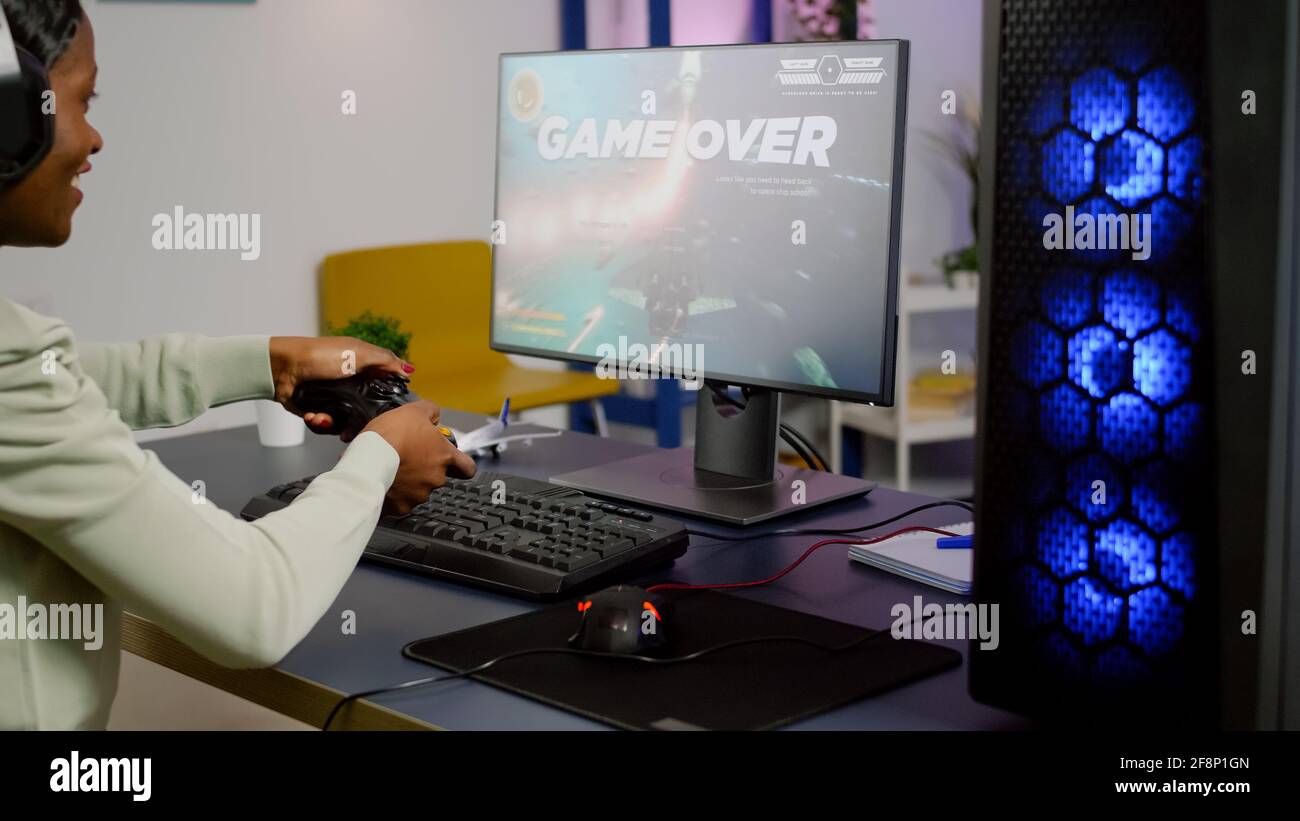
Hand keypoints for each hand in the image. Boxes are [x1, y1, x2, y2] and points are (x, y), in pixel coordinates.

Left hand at [269, 336, 414, 433]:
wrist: (282, 369)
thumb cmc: (320, 356)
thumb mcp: (357, 353)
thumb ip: (386, 361)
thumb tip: (410, 370)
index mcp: (364, 369)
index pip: (385, 389)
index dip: (389, 402)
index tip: (391, 413)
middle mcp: (352, 386)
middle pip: (368, 412)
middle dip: (361, 421)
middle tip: (358, 425)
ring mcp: (336, 400)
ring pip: (348, 423)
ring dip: (336, 423)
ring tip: (324, 416)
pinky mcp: (320, 411)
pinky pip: (328, 426)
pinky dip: (320, 422)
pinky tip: (314, 415)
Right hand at [360, 400, 475, 513]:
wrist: (368, 459)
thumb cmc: (392, 436)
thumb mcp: (414, 410)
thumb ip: (430, 412)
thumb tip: (434, 416)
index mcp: (445, 456)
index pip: (467, 467)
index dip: (461, 465)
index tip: (452, 461)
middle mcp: (436, 478)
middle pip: (437, 476)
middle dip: (425, 469)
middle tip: (408, 458)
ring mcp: (419, 494)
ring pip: (418, 489)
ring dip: (409, 481)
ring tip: (391, 468)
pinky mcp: (402, 506)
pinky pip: (400, 501)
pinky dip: (394, 494)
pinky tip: (383, 480)